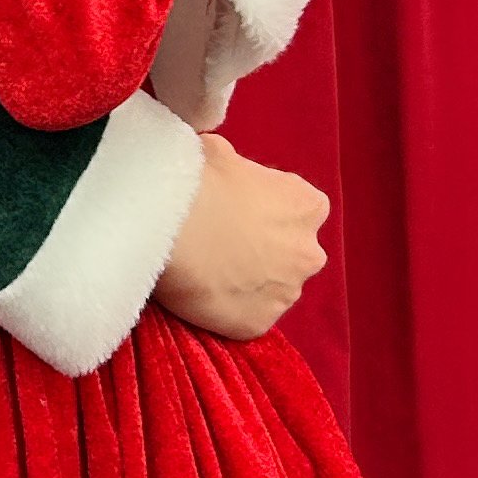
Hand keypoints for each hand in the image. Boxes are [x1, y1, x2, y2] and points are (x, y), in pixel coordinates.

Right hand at [152, 129, 328, 339]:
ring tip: (209, 271)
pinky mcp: (258, 324)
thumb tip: (223, 166)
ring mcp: (285, 293)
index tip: (243, 211)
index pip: (304, 210)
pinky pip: (247, 317)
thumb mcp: (219, 153)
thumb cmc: (197, 181)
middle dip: (268, 251)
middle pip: (294, 254)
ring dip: (251, 283)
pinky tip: (203, 293)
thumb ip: (235, 165)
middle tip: (225, 244)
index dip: (272, 211)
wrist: (168, 227)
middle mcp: (309, 253)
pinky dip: (231, 310)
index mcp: (308, 206)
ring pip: (273, 290)